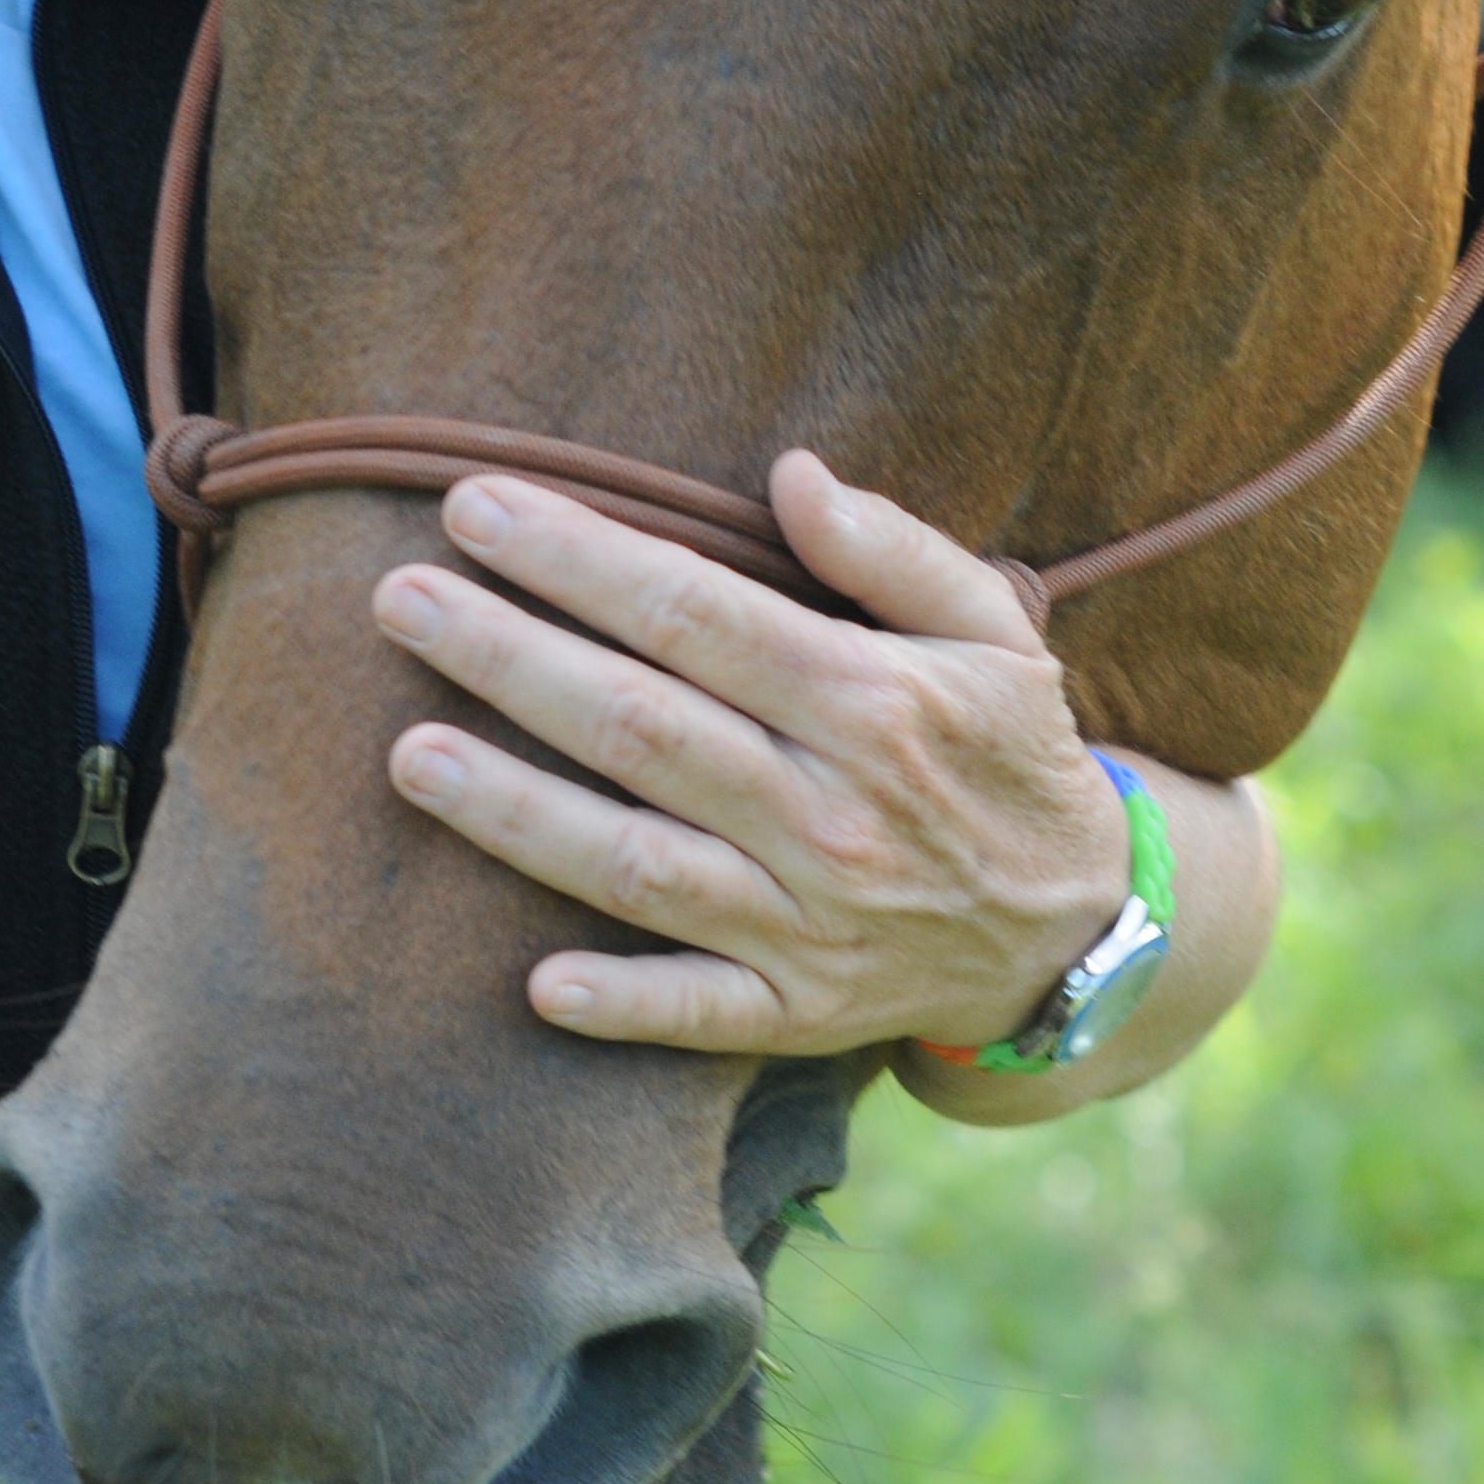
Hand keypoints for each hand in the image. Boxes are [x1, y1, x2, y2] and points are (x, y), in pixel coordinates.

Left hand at [371, 448, 1132, 1055]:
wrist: (1083, 927)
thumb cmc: (1009, 749)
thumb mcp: (994, 628)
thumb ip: (894, 550)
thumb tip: (790, 471)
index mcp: (873, 703)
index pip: (694, 614)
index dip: (580, 558)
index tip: (475, 504)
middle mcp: (833, 814)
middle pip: (640, 726)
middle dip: (509, 658)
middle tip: (399, 599)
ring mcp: (810, 922)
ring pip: (639, 865)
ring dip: (518, 816)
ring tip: (408, 756)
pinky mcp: (799, 1010)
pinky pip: (699, 1012)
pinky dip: (621, 1005)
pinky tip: (534, 982)